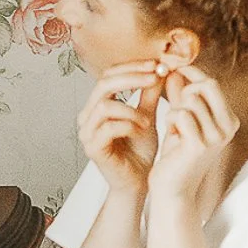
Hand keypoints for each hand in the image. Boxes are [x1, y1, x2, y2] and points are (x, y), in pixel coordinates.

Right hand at [77, 63, 161, 195]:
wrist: (138, 182)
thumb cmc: (139, 151)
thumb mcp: (147, 116)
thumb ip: (150, 94)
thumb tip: (161, 68)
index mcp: (97, 105)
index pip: (109, 74)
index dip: (133, 66)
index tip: (157, 65)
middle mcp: (87, 116)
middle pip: (103, 83)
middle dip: (132, 77)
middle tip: (156, 77)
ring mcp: (87, 132)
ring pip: (105, 105)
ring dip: (131, 109)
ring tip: (147, 119)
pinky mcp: (92, 148)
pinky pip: (108, 128)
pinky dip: (128, 125)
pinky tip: (141, 130)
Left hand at [146, 61, 238, 219]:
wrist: (173, 189)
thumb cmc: (177, 155)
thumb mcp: (181, 120)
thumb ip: (181, 95)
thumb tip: (174, 70)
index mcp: (229, 120)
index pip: (212, 83)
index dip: (191, 73)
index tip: (172, 69)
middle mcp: (228, 127)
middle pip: (206, 85)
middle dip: (184, 91)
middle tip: (174, 109)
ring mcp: (216, 137)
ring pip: (190, 100)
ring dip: (175, 110)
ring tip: (174, 129)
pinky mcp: (200, 145)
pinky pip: (180, 114)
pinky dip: (170, 121)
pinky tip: (172, 136)